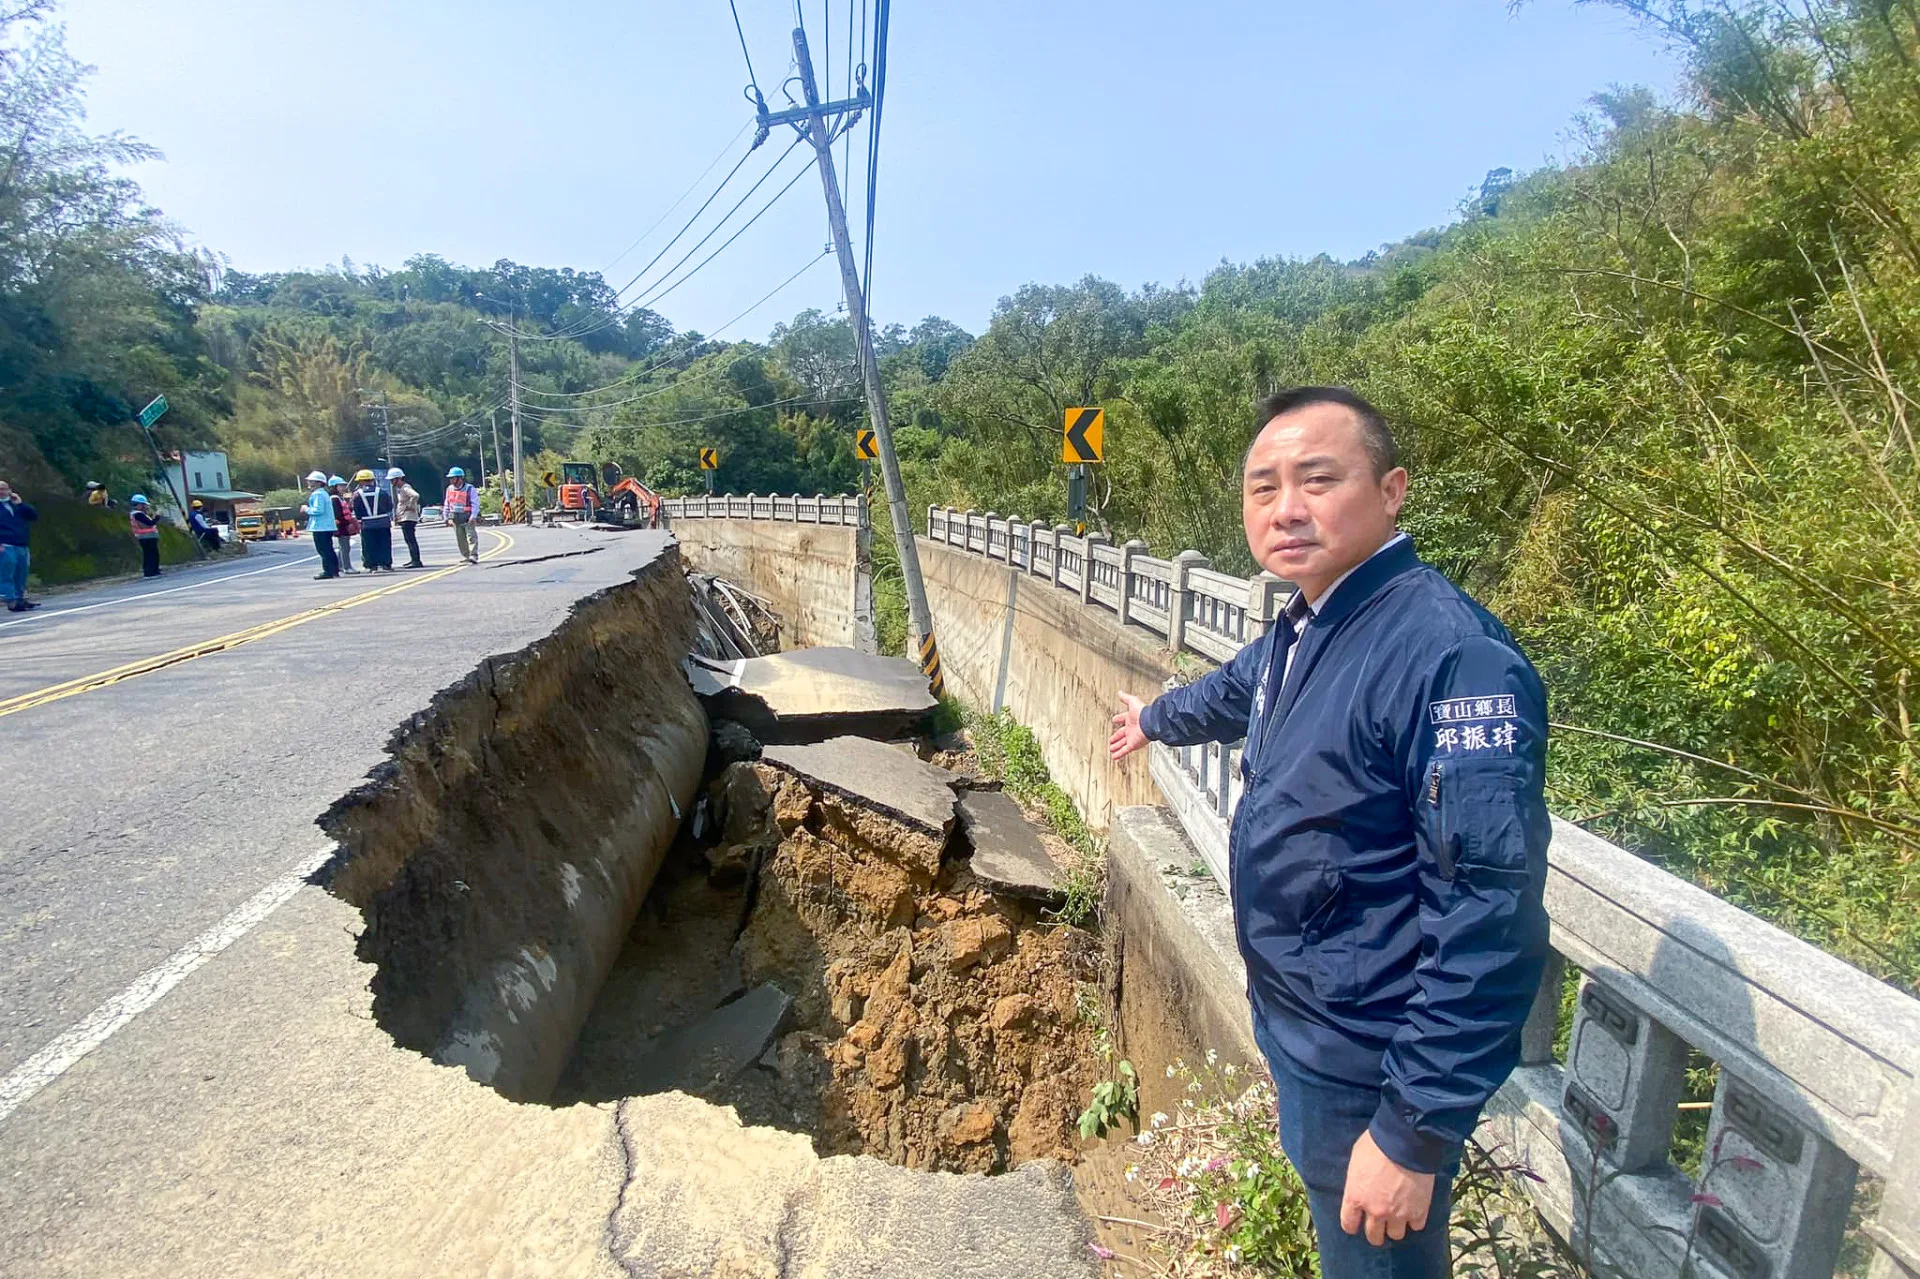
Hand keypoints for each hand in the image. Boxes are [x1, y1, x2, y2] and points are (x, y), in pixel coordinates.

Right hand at [1109, 693, 1149, 760]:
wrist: (1151, 722)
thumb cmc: (1143, 712)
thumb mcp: (1132, 702)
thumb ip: (1125, 698)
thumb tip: (1120, 692)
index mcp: (1131, 719)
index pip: (1123, 719)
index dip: (1119, 720)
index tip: (1114, 720)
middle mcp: (1132, 729)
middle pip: (1122, 734)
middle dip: (1116, 737)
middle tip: (1111, 740)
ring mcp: (1132, 737)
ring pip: (1122, 743)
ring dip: (1117, 747)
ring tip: (1111, 749)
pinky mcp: (1133, 744)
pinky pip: (1125, 750)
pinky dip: (1119, 754)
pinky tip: (1115, 757)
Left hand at [1340, 1130, 1434, 1245]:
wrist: (1406, 1140)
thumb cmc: (1377, 1143)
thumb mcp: (1356, 1158)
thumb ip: (1356, 1180)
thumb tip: (1359, 1186)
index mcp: (1356, 1197)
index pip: (1349, 1224)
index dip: (1352, 1224)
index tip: (1355, 1223)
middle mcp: (1376, 1211)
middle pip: (1373, 1236)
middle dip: (1374, 1232)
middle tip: (1378, 1225)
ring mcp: (1398, 1214)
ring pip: (1396, 1235)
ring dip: (1395, 1227)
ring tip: (1397, 1217)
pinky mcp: (1419, 1211)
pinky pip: (1416, 1226)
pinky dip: (1415, 1220)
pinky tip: (1413, 1210)